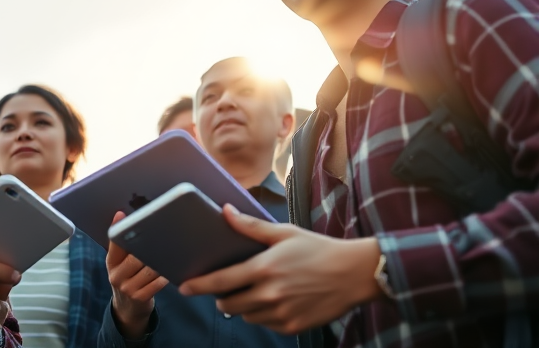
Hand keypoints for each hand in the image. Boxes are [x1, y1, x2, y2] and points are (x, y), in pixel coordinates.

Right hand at [106, 211, 168, 338]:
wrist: (127, 309)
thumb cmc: (128, 278)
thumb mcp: (120, 264)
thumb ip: (124, 247)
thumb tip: (125, 217)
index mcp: (110, 263)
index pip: (114, 244)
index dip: (119, 229)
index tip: (122, 215)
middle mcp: (116, 276)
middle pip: (135, 258)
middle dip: (149, 248)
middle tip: (164, 236)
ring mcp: (128, 288)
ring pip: (149, 270)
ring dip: (161, 261)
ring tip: (173, 251)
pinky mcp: (140, 298)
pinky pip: (157, 283)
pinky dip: (165, 275)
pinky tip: (172, 269)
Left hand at [177, 204, 381, 334]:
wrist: (355, 274)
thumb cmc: (318, 249)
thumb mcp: (284, 233)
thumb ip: (250, 226)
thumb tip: (224, 211)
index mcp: (263, 268)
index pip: (220, 281)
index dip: (199, 286)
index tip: (183, 288)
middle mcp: (269, 294)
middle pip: (229, 304)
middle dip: (222, 297)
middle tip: (229, 287)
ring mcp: (281, 313)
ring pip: (246, 316)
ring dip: (244, 307)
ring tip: (256, 291)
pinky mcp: (293, 326)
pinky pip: (266, 325)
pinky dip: (263, 316)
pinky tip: (275, 301)